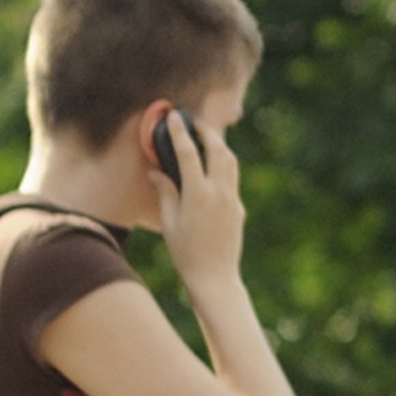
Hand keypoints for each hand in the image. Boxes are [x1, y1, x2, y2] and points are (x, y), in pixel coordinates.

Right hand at [146, 104, 245, 290]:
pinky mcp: (239, 208)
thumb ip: (165, 192)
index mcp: (198, 195)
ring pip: (230, 160)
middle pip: (217, 148)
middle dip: (206, 130)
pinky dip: (222, 166)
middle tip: (195, 123)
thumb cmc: (186, 254)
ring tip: (205, 139)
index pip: (188, 153)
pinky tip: (211, 168)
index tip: (174, 116)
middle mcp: (219, 193)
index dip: (180, 132)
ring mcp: (232, 199)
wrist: (215, 278)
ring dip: (218, 145)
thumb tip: (156, 171)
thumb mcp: (169, 223)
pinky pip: (231, 178)